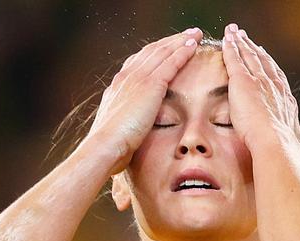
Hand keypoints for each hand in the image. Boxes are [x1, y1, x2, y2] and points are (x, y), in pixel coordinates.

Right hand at [86, 28, 204, 173]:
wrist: (105, 145)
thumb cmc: (110, 146)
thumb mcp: (117, 129)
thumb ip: (126, 122)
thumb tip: (130, 130)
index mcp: (118, 87)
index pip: (138, 62)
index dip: (154, 53)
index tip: (166, 48)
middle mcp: (127, 77)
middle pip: (152, 52)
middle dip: (169, 42)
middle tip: (185, 34)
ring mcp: (138, 79)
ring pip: (163, 52)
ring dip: (180, 40)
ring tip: (194, 34)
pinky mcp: (151, 85)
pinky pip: (171, 62)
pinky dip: (182, 51)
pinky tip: (193, 45)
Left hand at [222, 23, 299, 152]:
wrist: (276, 142)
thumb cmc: (286, 145)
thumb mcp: (297, 138)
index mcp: (285, 97)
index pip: (275, 75)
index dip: (268, 63)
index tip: (263, 53)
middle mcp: (273, 84)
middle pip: (261, 60)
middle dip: (253, 48)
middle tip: (245, 36)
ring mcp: (259, 80)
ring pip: (248, 55)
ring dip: (241, 42)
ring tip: (234, 33)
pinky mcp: (242, 81)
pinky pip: (234, 59)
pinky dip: (230, 47)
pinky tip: (226, 39)